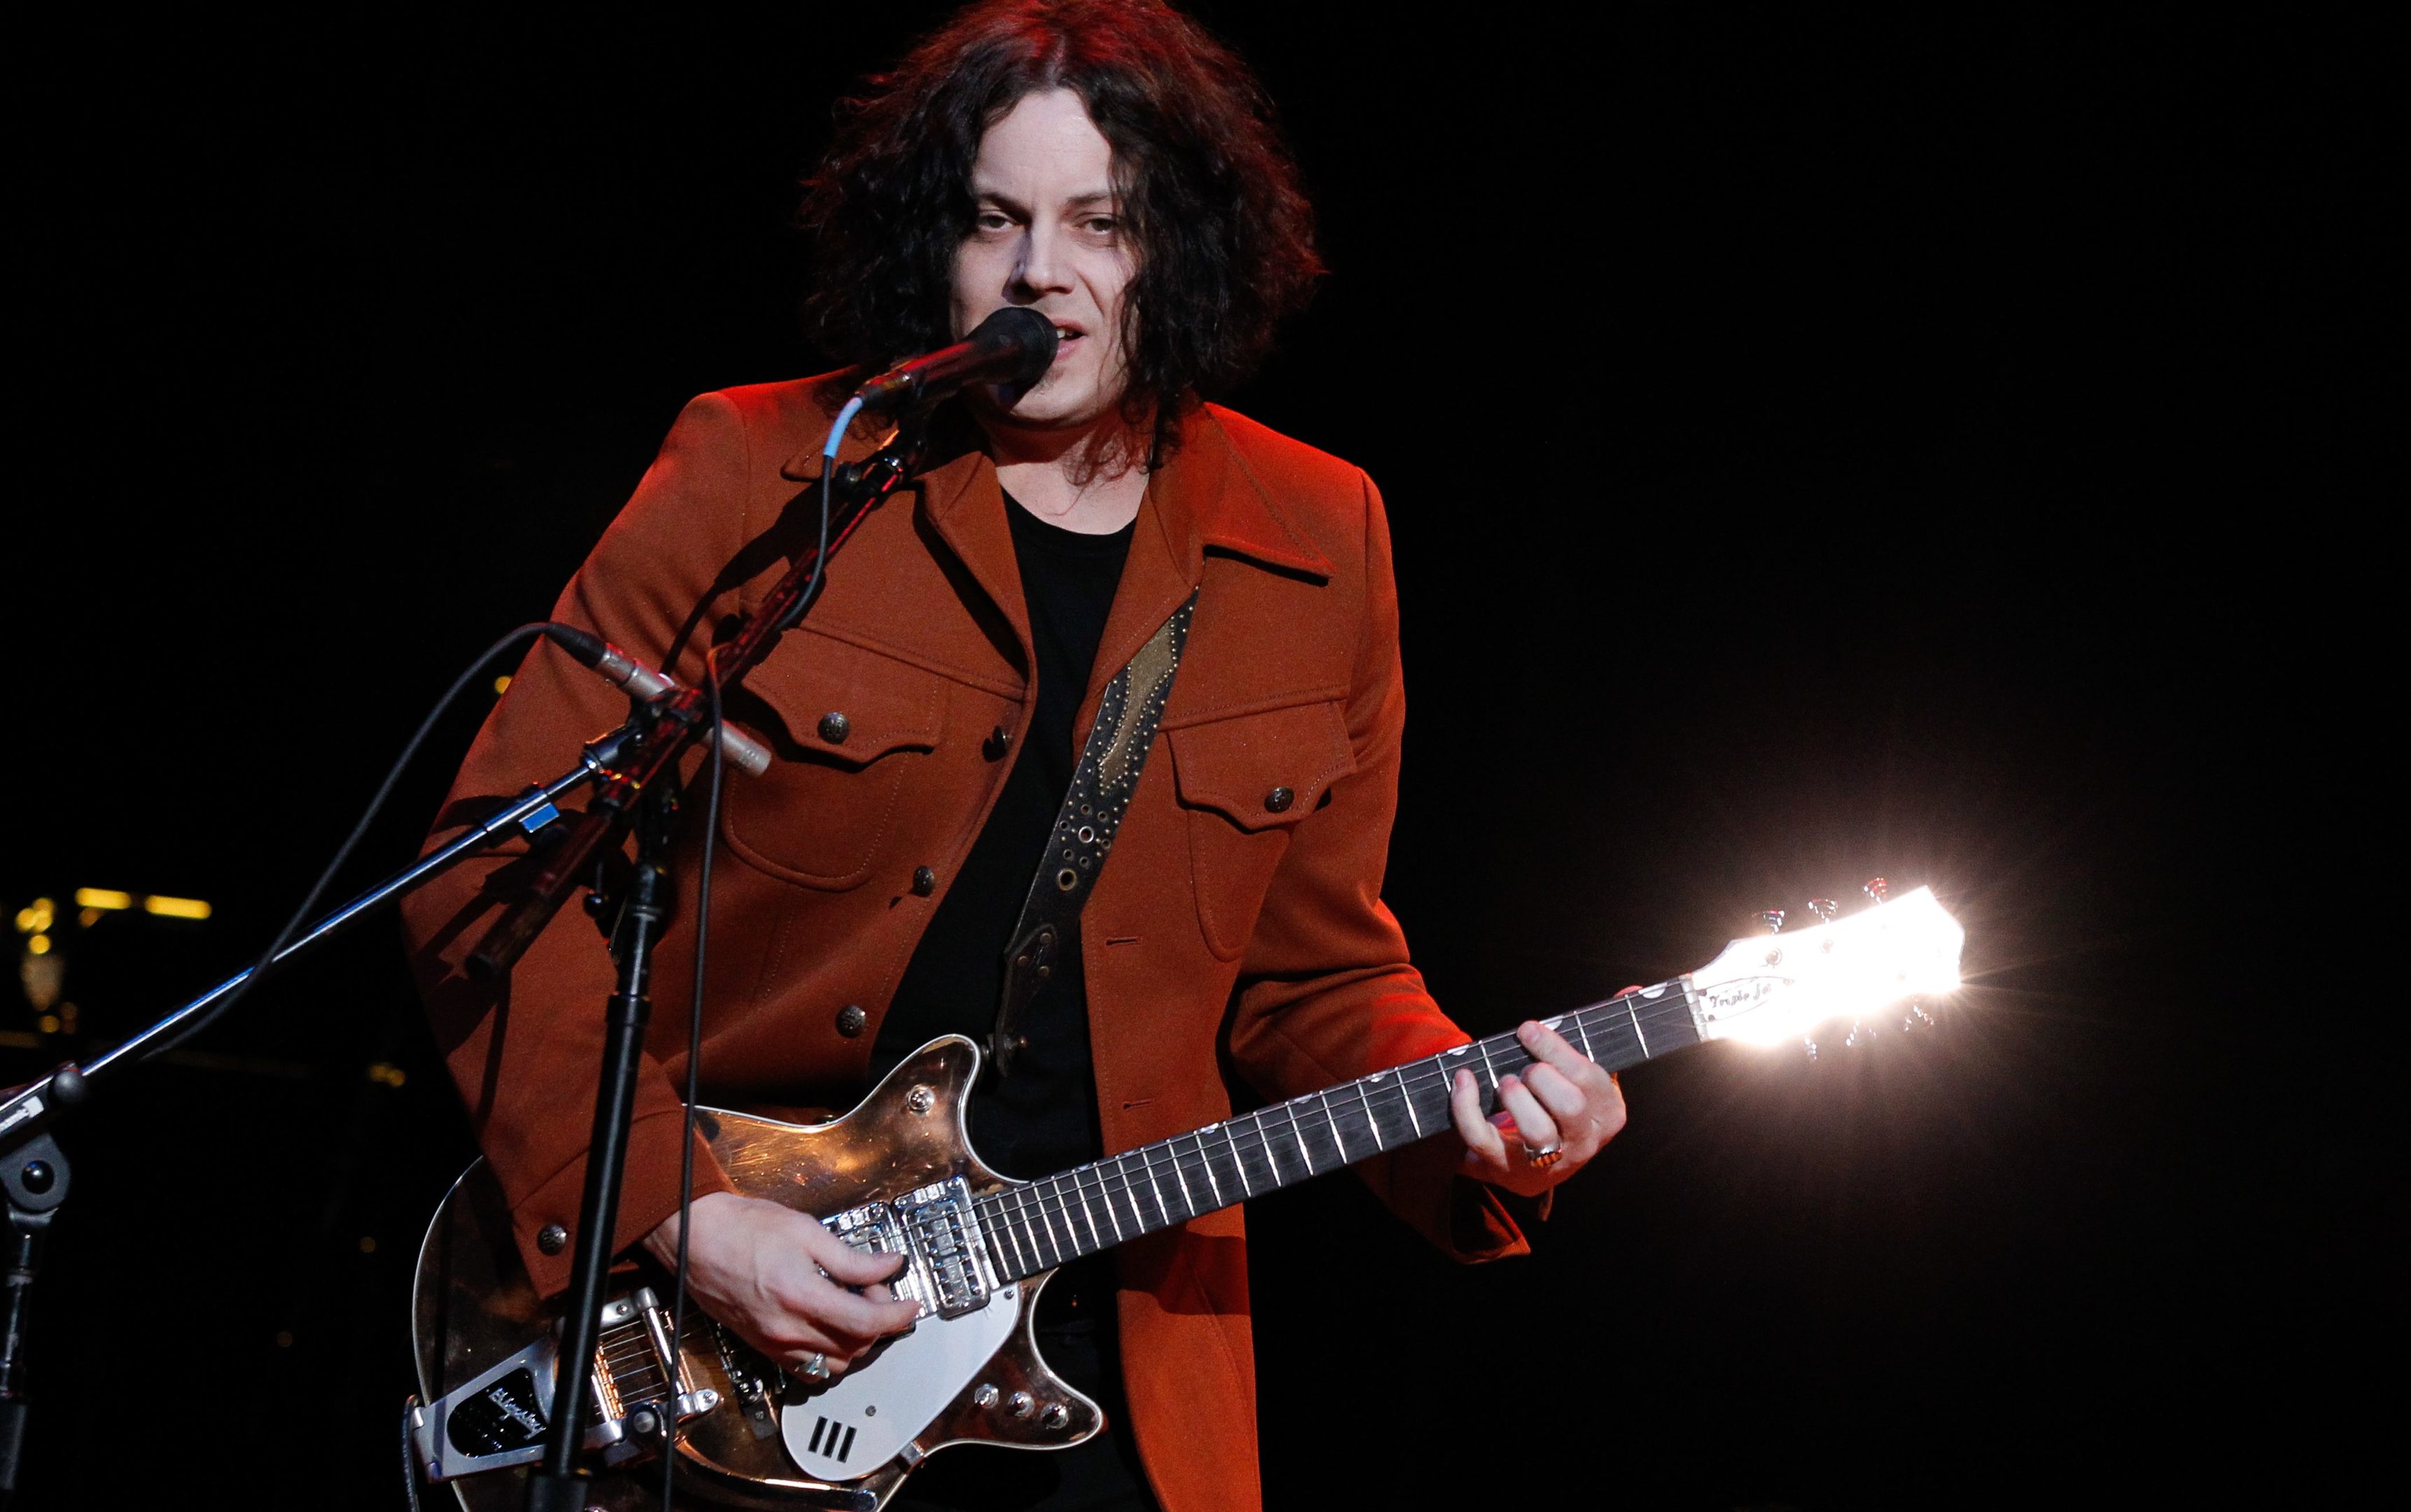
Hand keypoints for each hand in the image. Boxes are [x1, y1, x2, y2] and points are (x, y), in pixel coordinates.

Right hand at [643, 1191, 919, 1381]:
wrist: (696, 1238)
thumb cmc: (743, 1228)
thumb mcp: (807, 1231)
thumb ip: (852, 1258)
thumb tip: (889, 1265)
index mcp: (801, 1297)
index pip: (865, 1323)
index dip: (896, 1316)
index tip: (910, 1306)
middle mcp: (787, 1329)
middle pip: (854, 1348)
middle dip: (878, 1324)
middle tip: (877, 1292)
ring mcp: (773, 1342)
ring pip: (834, 1365)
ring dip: (856, 1344)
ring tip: (854, 1308)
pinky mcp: (763, 1346)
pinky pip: (807, 1369)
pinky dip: (829, 1357)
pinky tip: (831, 1328)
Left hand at [1450, 1017, 1627, 1196]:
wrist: (1531, 1169)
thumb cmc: (1560, 1109)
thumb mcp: (1585, 1077)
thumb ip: (1601, 1035)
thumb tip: (1634, 990)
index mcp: (1607, 1113)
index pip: (1590, 1078)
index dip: (1557, 1050)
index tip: (1528, 1030)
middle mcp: (1583, 1140)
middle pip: (1571, 1106)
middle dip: (1542, 1076)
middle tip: (1525, 1067)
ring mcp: (1547, 1160)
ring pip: (1537, 1131)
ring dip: (1515, 1098)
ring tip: (1505, 1082)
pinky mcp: (1507, 1168)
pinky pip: (1484, 1139)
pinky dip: (1467, 1106)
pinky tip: (1463, 1080)